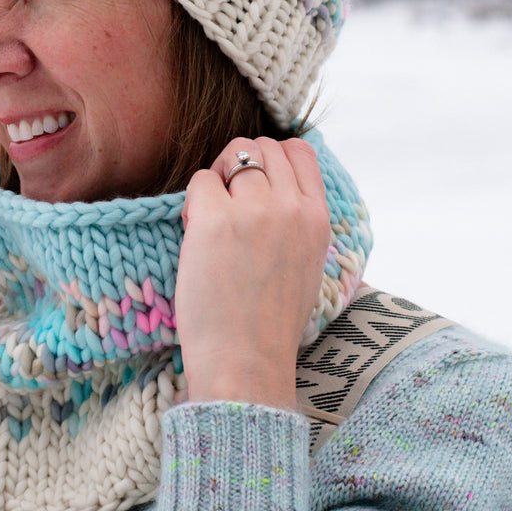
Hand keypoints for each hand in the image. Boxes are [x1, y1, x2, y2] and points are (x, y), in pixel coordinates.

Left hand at [175, 137, 329, 409]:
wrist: (247, 364)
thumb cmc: (269, 323)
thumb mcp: (306, 263)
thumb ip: (297, 220)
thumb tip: (272, 182)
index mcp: (318, 218)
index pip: (299, 150)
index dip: (271, 158)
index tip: (253, 184)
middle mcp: (291, 207)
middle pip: (261, 146)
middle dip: (238, 165)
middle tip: (226, 203)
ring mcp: (254, 211)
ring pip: (232, 157)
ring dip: (216, 180)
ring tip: (210, 221)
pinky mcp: (215, 220)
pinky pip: (200, 181)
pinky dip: (193, 202)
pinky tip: (196, 236)